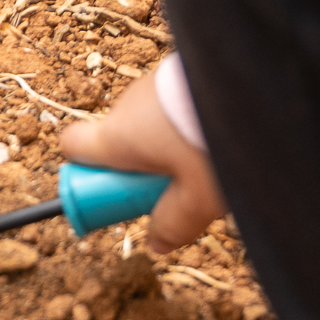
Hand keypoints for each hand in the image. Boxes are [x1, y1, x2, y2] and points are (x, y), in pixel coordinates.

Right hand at [60, 69, 224, 253]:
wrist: (247, 81)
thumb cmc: (210, 141)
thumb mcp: (197, 199)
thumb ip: (173, 224)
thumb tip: (156, 244)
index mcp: (116, 137)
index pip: (72, 147)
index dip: (86, 175)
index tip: (114, 195)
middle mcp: (125, 107)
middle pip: (118, 144)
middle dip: (141, 170)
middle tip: (178, 190)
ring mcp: (149, 85)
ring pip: (148, 127)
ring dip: (167, 147)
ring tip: (207, 162)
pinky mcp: (175, 75)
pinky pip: (170, 109)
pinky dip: (184, 126)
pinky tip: (214, 138)